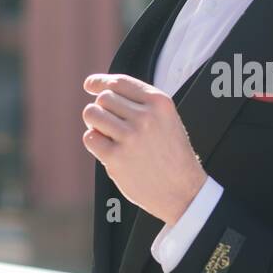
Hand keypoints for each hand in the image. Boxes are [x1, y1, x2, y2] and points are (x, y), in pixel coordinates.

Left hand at [81, 73, 206, 225]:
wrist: (183, 190)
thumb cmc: (172, 154)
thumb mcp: (166, 119)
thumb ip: (140, 103)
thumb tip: (99, 89)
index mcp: (160, 103)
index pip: (120, 82)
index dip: (100, 82)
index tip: (90, 85)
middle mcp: (145, 117)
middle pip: (104, 98)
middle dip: (102, 109)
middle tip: (109, 124)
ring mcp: (130, 137)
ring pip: (92, 114)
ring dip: (94, 123)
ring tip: (106, 134)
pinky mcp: (116, 158)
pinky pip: (90, 138)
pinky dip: (94, 142)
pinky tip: (107, 149)